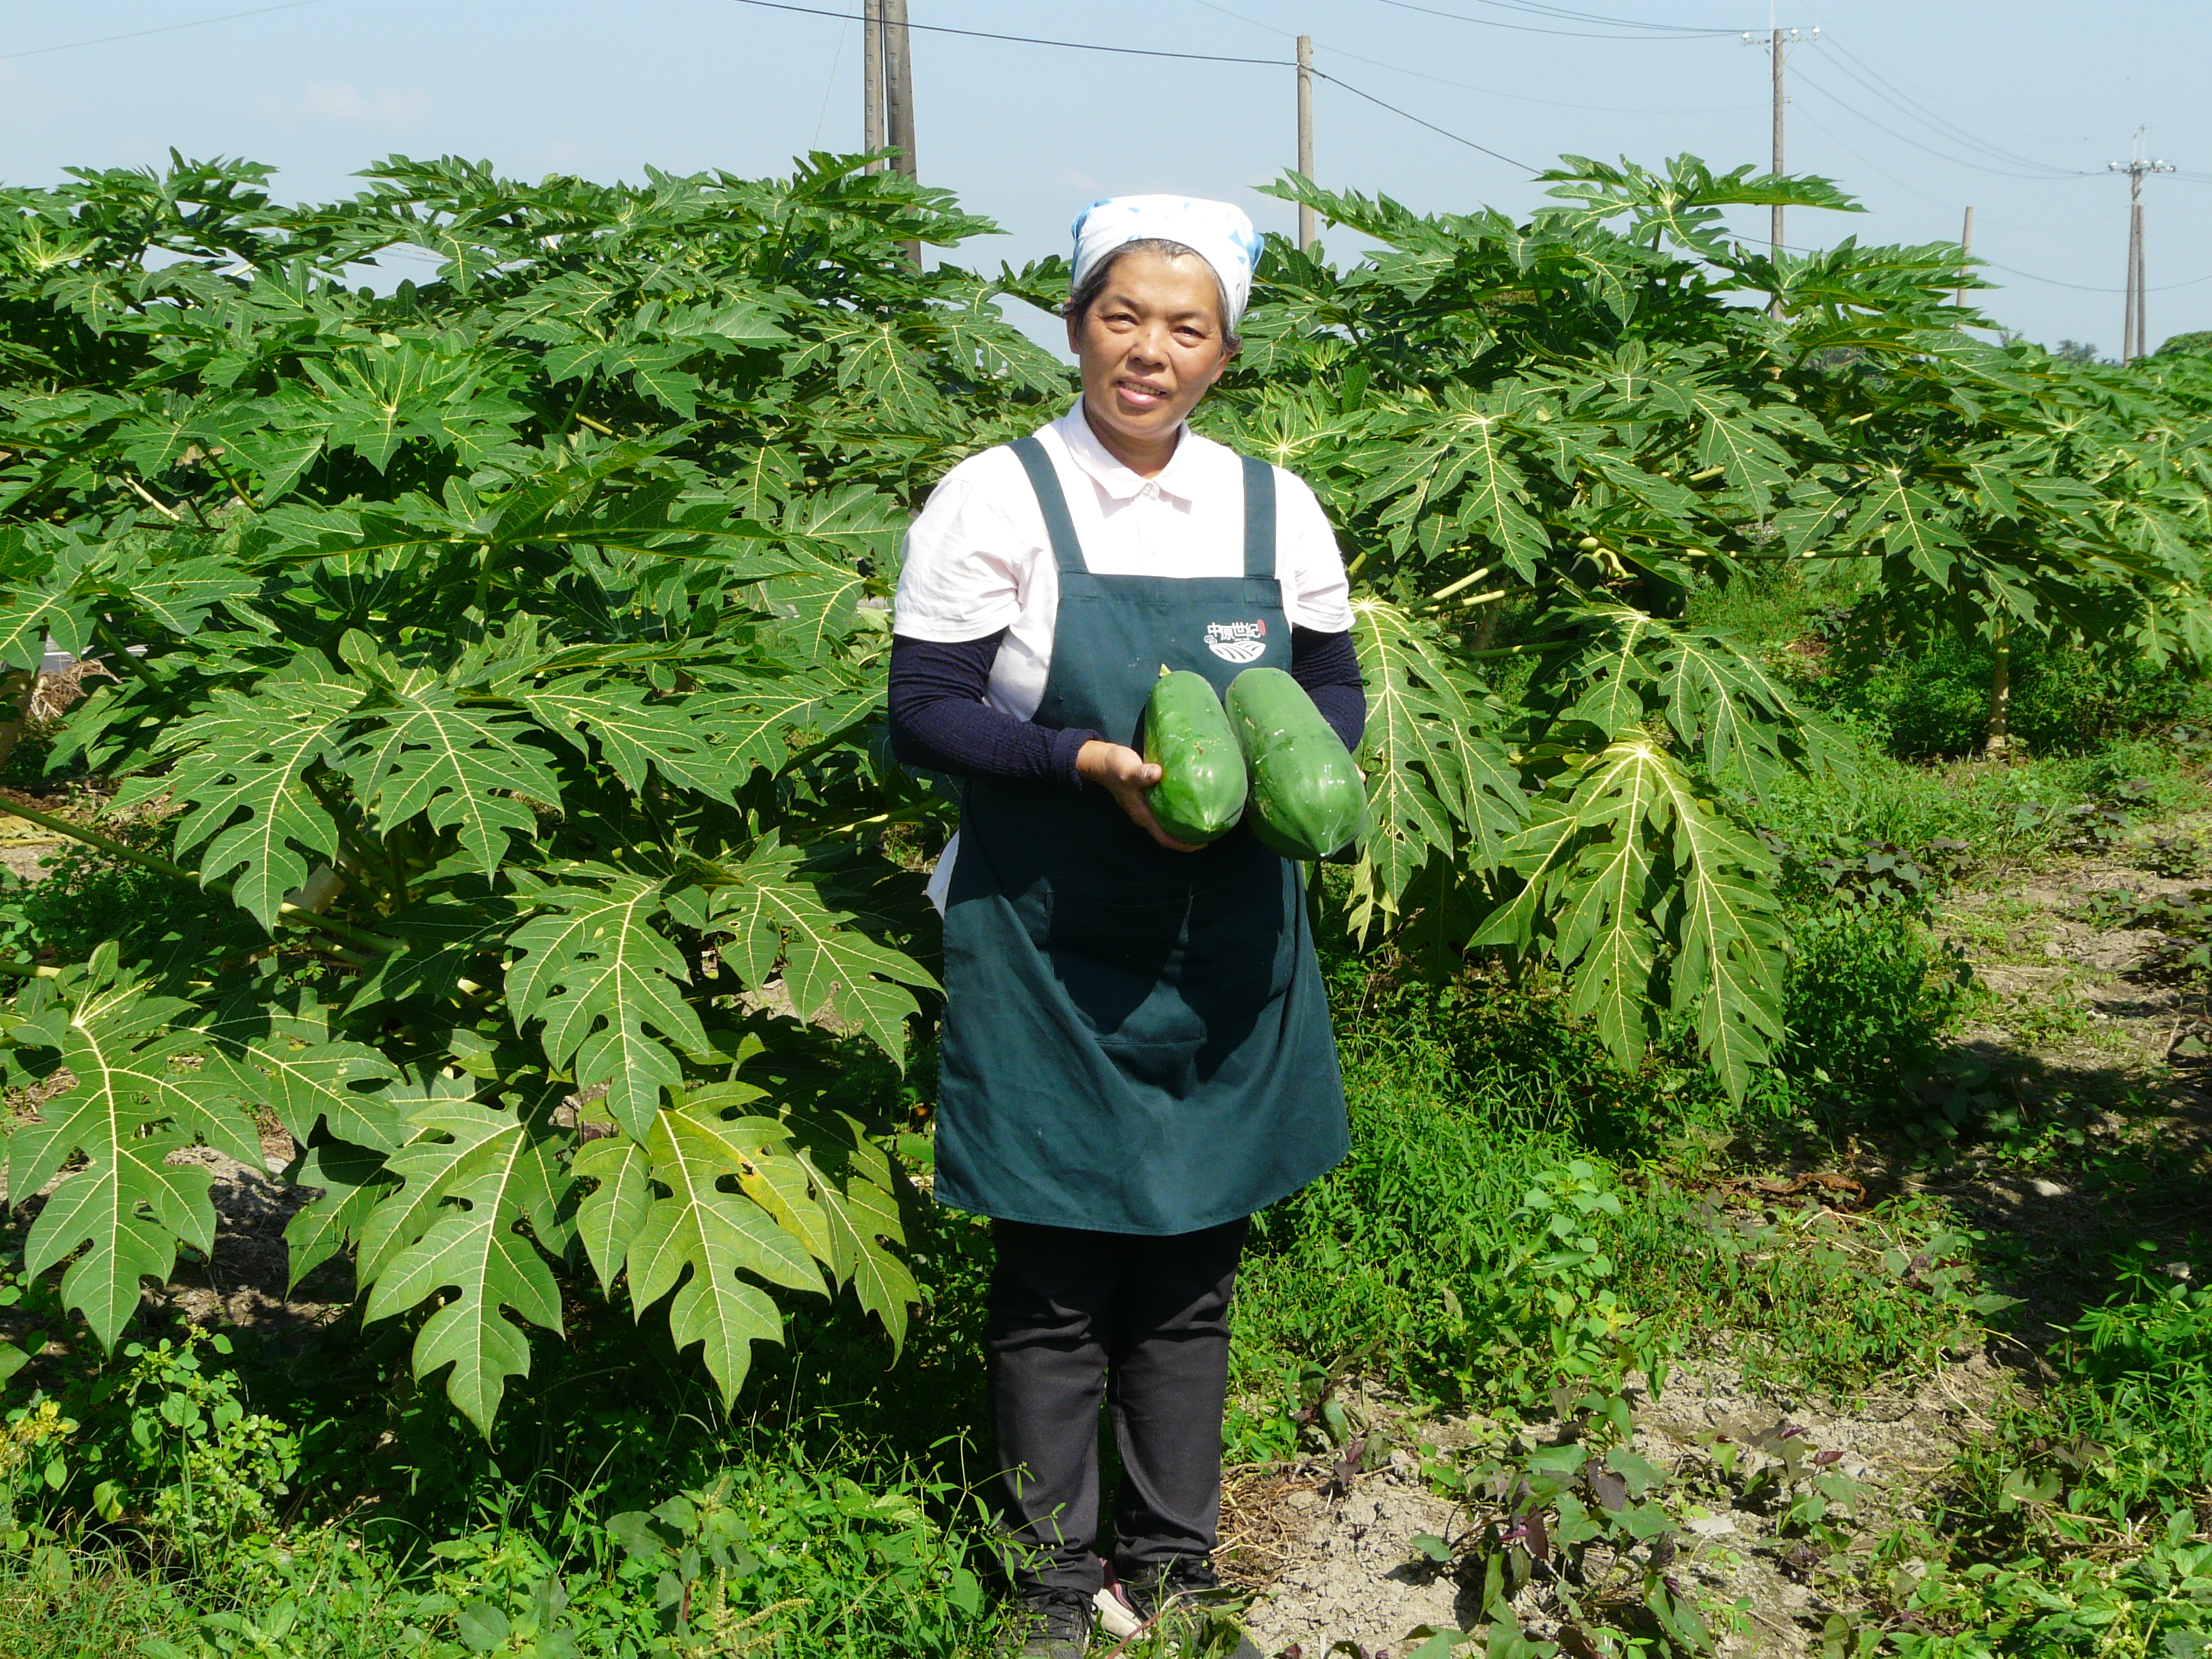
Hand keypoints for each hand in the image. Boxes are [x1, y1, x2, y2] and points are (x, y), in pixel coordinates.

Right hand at [1076, 740, 1201, 851]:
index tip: (1202, 844)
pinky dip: (1180, 812)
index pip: (1164, 838)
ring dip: (1185, 826)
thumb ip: (1141, 773)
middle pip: (1169, 834)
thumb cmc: (1114, 766)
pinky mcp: (1150, 798)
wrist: (1102, 760)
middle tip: (1210, 833)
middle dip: (1188, 837)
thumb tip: (1157, 774)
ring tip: (1205, 820)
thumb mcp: (1127, 769)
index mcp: (1142, 815)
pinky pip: (1167, 811)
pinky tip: (1193, 804)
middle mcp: (1145, 815)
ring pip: (1168, 823)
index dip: (1182, 844)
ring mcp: (1147, 808)